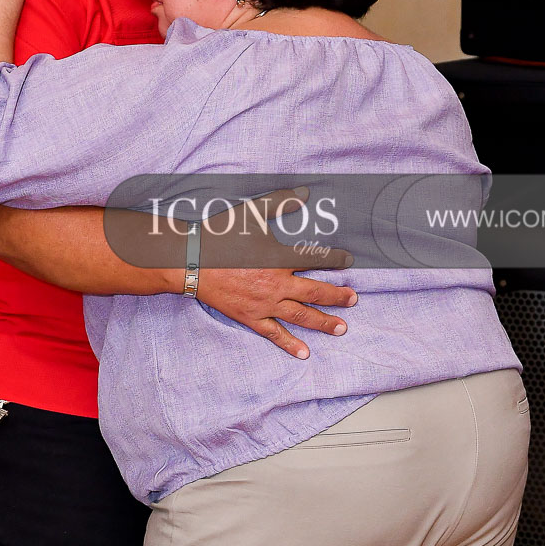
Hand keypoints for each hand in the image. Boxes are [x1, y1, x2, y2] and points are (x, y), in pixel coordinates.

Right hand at [196, 190, 356, 357]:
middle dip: (337, 296)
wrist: (191, 261)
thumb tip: (305, 193)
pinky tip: (304, 353)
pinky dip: (290, 344)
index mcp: (279, 258)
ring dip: (323, 322)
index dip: (336, 259)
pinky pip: (274, 334)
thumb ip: (280, 202)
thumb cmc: (220, 236)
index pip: (317, 259)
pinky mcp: (250, 317)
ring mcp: (264, 304)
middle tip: (353, 300)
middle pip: (315, 292)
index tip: (349, 261)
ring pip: (301, 315)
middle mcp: (277, 284)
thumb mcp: (251, 213)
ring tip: (341, 328)